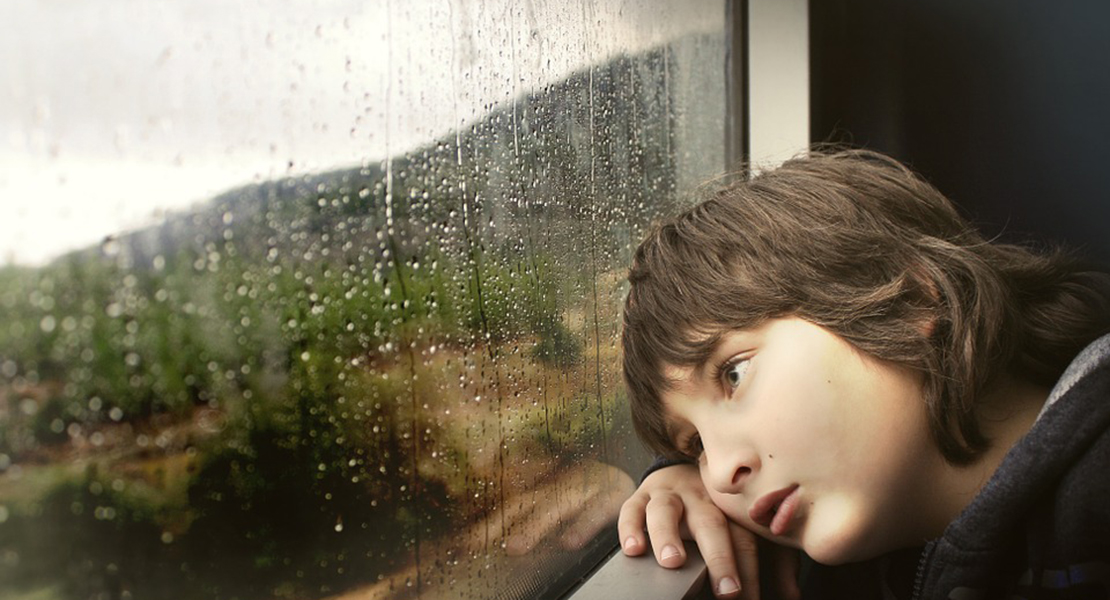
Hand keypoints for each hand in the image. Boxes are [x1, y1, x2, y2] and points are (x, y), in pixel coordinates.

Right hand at [617, 463, 800, 599]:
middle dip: (719, 558)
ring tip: (672, 562)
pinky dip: (630, 528)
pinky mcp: (640, 495)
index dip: (749, 569)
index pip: (744, 539)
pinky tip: (634, 549)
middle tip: (727, 591)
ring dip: (668, 536)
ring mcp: (668, 495)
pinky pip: (632, 508)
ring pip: (666, 511)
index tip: (748, 598)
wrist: (684, 468)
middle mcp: (700, 497)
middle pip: (710, 524)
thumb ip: (774, 563)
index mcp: (730, 506)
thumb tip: (792, 595)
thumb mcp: (748, 531)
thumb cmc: (721, 511)